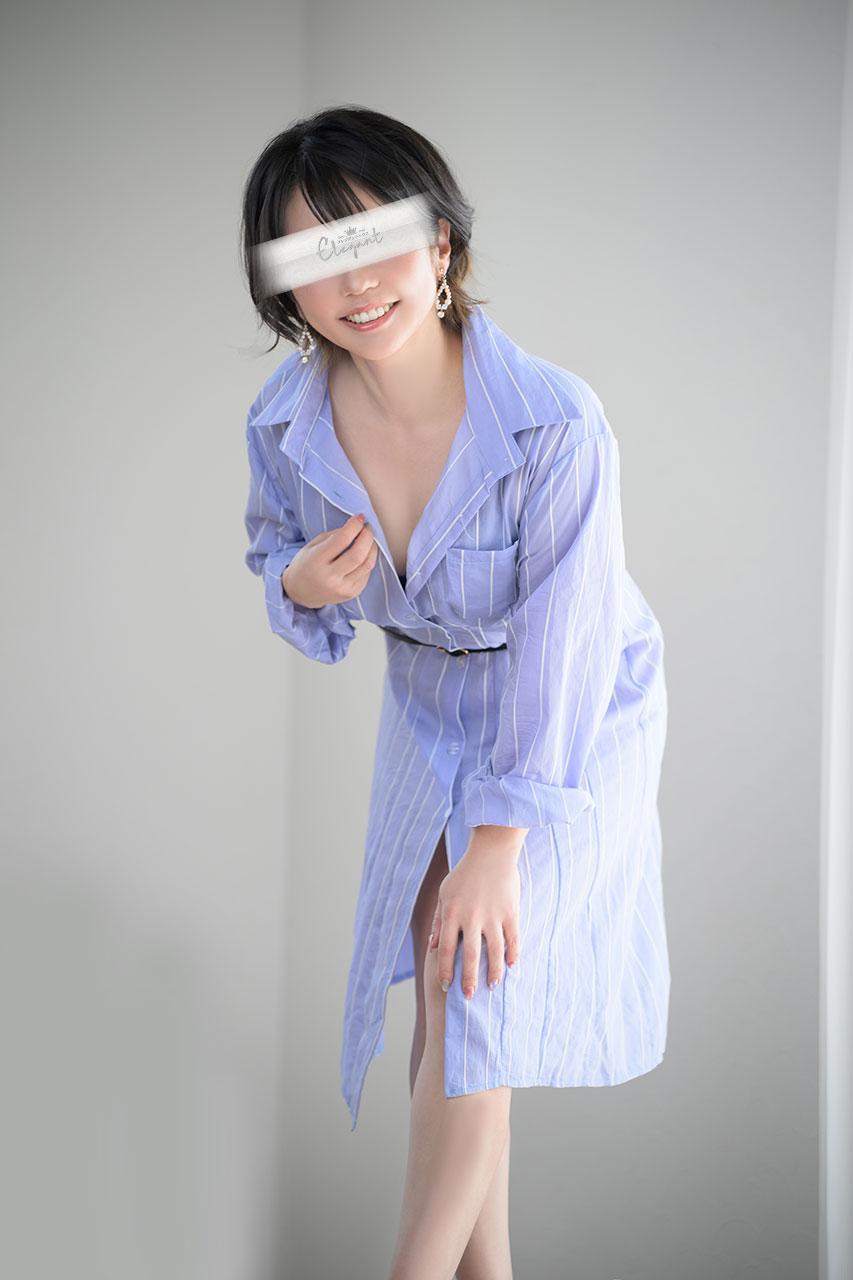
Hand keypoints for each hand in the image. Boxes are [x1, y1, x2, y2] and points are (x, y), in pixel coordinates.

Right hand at [282, 513, 377, 607]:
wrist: (300, 592)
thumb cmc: (306, 565)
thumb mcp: (312, 546)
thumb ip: (333, 536)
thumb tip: (356, 527)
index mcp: (316, 561)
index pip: (342, 540)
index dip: (354, 526)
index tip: (360, 518)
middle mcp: (330, 577)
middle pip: (358, 554)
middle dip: (367, 536)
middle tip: (367, 527)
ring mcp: (342, 588)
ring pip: (367, 565)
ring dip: (372, 548)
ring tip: (369, 539)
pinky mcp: (351, 594)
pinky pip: (366, 574)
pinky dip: (368, 561)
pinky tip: (364, 554)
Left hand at [428, 844, 520, 998]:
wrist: (491, 851)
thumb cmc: (464, 873)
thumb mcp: (445, 894)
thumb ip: (439, 921)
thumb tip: (432, 947)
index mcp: (452, 913)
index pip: (446, 949)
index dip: (445, 970)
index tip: (445, 985)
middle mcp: (472, 917)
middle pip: (469, 956)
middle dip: (468, 979)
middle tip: (468, 997)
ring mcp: (493, 915)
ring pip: (494, 951)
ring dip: (493, 972)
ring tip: (492, 986)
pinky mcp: (510, 911)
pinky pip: (513, 938)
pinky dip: (513, 953)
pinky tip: (511, 966)